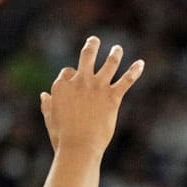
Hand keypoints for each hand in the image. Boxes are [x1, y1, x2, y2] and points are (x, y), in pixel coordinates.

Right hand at [40, 36, 144, 154]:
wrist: (80, 147)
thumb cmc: (63, 137)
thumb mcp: (51, 120)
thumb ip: (48, 105)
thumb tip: (45, 95)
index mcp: (61, 86)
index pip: (68, 71)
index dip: (71, 76)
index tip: (74, 82)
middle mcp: (79, 81)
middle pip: (86, 56)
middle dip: (91, 45)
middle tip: (94, 39)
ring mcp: (97, 87)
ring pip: (110, 63)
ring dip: (115, 53)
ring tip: (117, 48)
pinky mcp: (113, 96)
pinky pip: (127, 80)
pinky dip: (135, 71)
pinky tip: (141, 63)